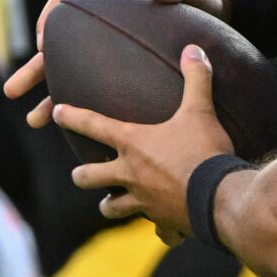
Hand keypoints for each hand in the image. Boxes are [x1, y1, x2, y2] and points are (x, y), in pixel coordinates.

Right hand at [7, 0, 234, 129]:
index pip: (66, 3)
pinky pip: (97, 97)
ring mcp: (113, 59)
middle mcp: (106, 35)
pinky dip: (85, 115)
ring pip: (72, 79)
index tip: (42, 43)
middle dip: (35, 70)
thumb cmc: (204, 4)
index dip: (48, 19)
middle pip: (59, 50)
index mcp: (113, 7)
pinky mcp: (126, 80)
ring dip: (51, 99)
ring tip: (35, 121)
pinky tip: (77, 135)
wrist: (222, 24)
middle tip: (13, 92)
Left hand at [58, 44, 235, 236]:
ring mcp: (143, 201)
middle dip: (83, 174)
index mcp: (133, 144)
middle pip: (89, 176)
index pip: (93, 126)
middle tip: (82, 172)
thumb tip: (193, 48)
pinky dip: (160, 228)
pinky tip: (165, 228)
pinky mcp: (163, 222)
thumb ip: (196, 78)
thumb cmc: (205, 150)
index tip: (56, 112)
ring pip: (111, 208)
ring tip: (111, 203)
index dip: (72, 117)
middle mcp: (130, 174)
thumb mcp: (201, 111)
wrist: (221, 197)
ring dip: (110, 205)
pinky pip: (157, 229)